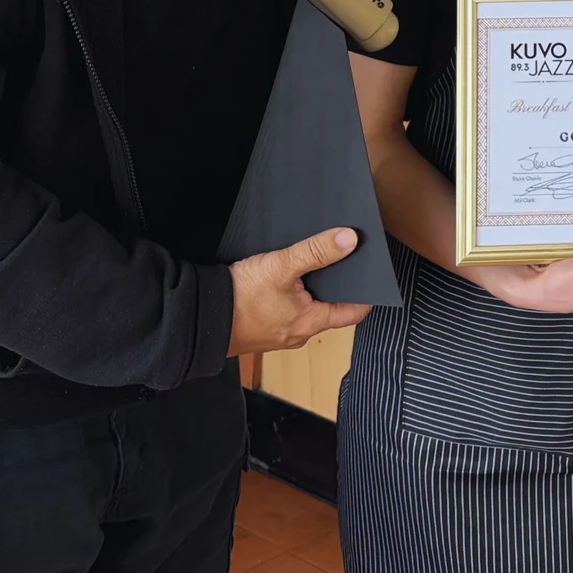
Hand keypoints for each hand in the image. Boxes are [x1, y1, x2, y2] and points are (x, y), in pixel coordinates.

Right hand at [228, 228, 372, 354]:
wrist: (199, 319)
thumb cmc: (239, 298)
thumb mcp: (281, 266)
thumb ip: (315, 252)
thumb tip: (350, 240)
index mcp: (310, 322)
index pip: (353, 313)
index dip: (365, 294)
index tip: (373, 275)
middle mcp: (298, 332)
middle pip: (330, 308)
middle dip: (337, 286)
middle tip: (344, 260)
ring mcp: (278, 332)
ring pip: (306, 308)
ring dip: (311, 289)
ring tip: (314, 263)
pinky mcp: (261, 327)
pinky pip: (284, 310)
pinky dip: (290, 294)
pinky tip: (283, 277)